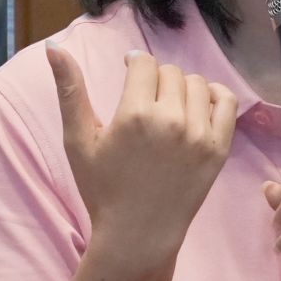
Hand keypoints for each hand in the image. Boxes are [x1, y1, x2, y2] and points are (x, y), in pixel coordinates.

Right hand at [49, 44, 235, 270]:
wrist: (138, 233)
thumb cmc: (102, 188)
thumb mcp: (78, 140)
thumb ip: (70, 91)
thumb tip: (53, 47)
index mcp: (133, 115)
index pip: (143, 63)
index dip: (134, 64)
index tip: (129, 74)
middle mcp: (170, 120)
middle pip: (170, 72)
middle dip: (155, 79)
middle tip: (145, 99)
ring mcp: (199, 135)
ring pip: (197, 84)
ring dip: (182, 88)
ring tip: (168, 106)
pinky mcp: (219, 149)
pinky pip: (226, 102)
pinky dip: (215, 96)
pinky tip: (198, 106)